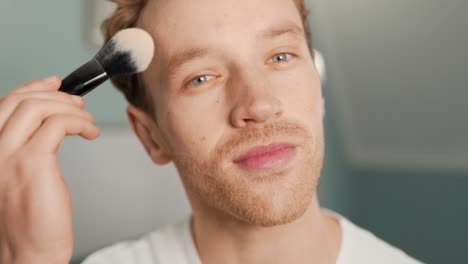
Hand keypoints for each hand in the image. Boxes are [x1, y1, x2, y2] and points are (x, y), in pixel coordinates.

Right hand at [0, 76, 99, 263]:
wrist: (29, 252)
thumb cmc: (31, 220)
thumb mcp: (24, 175)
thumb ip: (29, 148)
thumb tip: (53, 123)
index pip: (6, 104)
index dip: (32, 87)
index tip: (55, 82)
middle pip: (20, 100)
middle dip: (55, 94)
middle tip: (78, 102)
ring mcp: (8, 156)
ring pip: (38, 108)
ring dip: (70, 108)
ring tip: (87, 120)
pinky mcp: (31, 164)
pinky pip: (58, 125)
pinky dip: (79, 122)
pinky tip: (90, 133)